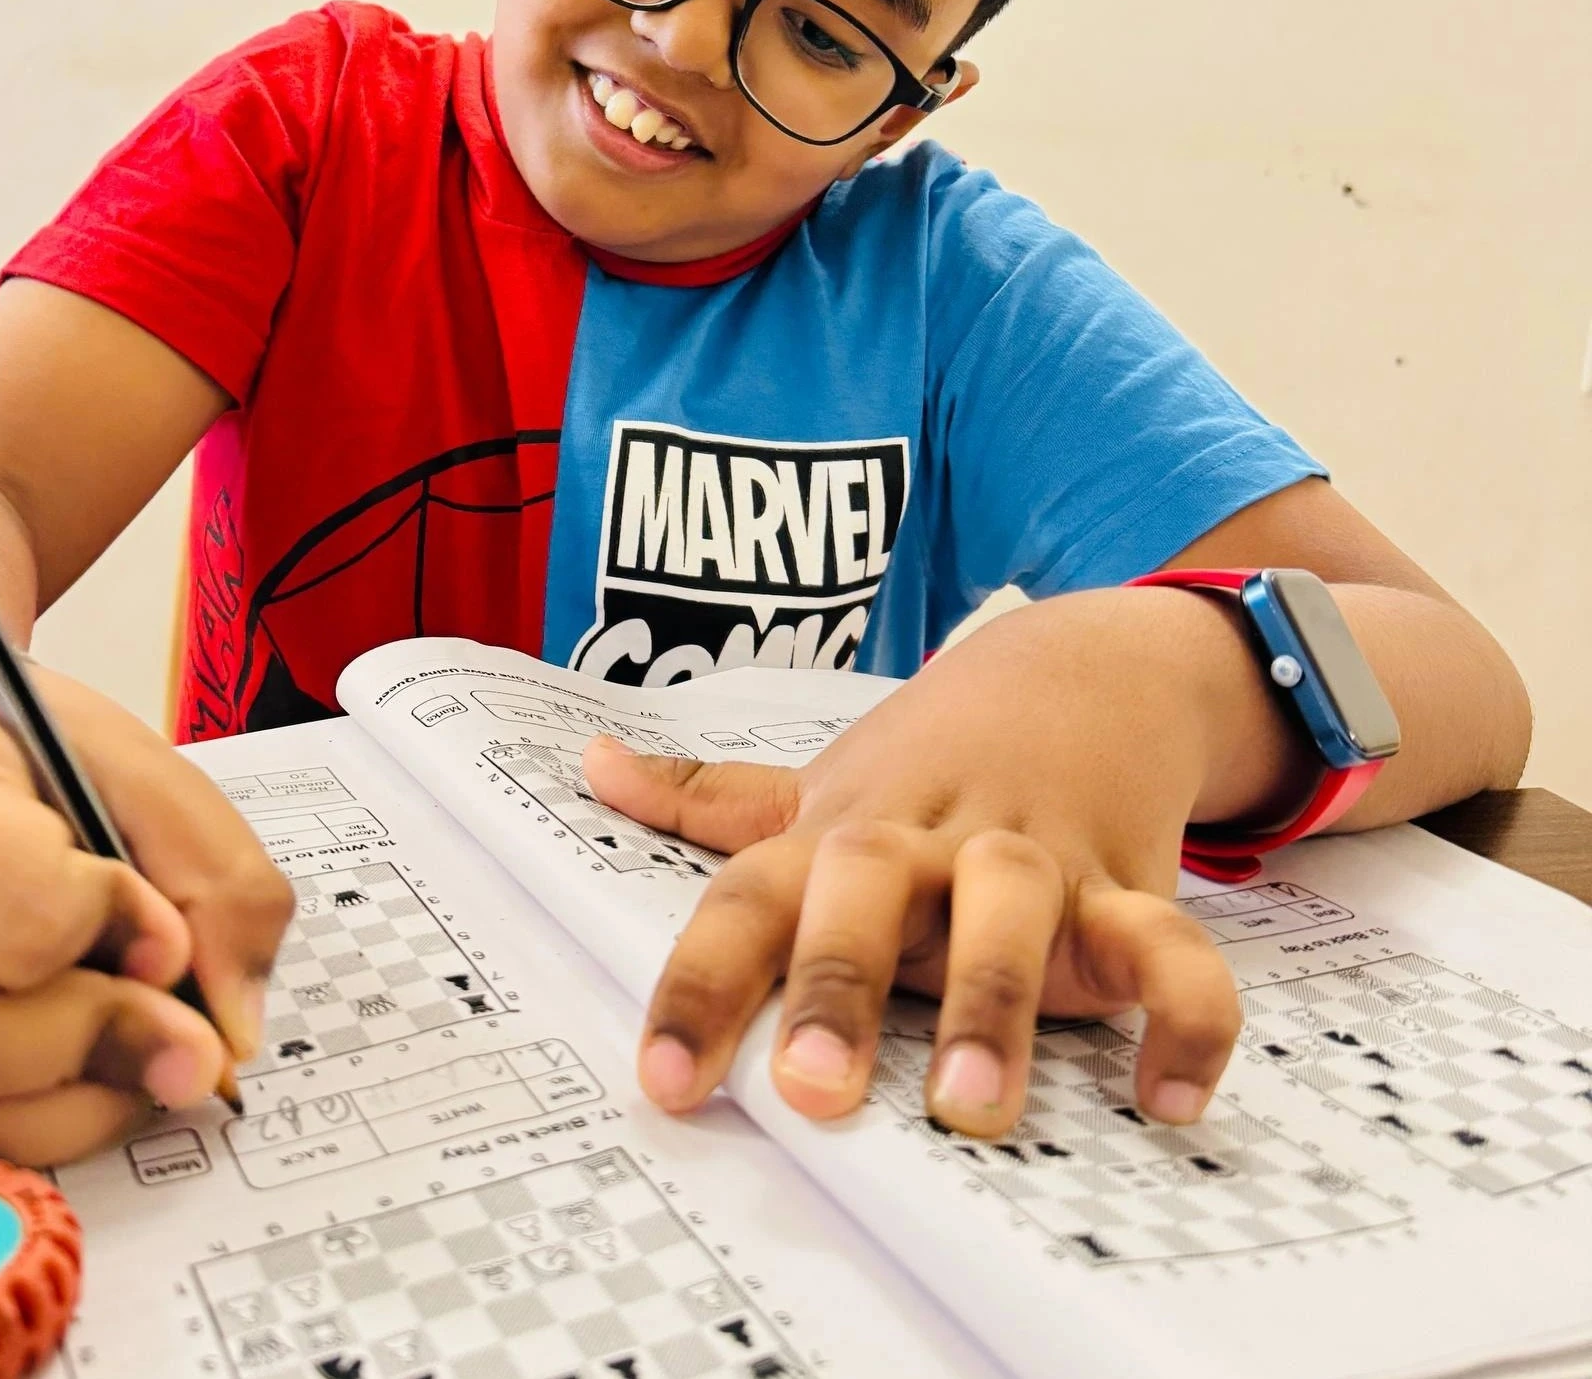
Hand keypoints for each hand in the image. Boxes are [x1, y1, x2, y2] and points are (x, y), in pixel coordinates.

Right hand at [0, 669, 293, 1164]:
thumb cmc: (44, 759)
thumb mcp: (152, 773)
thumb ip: (218, 882)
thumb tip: (227, 1036)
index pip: (9, 909)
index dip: (113, 934)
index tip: (167, 932)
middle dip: (94, 1046)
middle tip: (183, 1033)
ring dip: (75, 1101)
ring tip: (140, 1047)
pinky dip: (42, 1125)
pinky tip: (91, 1071)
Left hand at [583, 593, 1247, 1137]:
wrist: (1078, 670)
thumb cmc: (927, 757)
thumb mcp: (821, 780)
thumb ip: (710, 797)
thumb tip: (591, 767)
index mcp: (840, 831)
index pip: (749, 899)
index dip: (699, 985)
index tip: (664, 1081)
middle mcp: (924, 839)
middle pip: (868, 889)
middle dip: (839, 983)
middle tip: (811, 1088)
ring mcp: (1030, 855)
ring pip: (1012, 908)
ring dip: (994, 999)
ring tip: (973, 1104)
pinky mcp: (1126, 882)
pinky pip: (1168, 944)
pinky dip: (1184, 1015)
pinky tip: (1169, 1101)